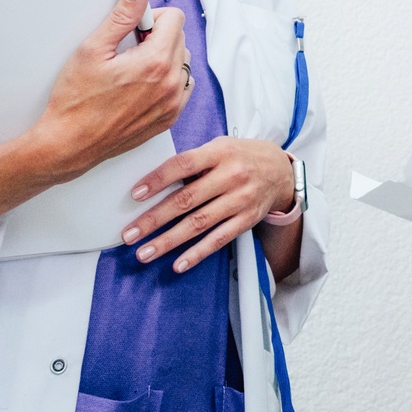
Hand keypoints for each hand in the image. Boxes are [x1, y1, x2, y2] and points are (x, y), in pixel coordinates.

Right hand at [31, 0, 189, 175]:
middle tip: (128, 48)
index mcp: (156, 62)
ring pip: (183, 62)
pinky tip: (142, 84)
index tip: (135, 27)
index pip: (175, 18)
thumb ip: (122, 16)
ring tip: (133, 67)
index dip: (152, 16)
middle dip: (157, 36)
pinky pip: (182, 87)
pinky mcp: (169, 118)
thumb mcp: (93, 49)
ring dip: (164, 57)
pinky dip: (168, 79)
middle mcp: (171, 83)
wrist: (69, 144)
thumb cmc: (76, 102)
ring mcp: (172, 103)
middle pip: (180, 38)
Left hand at [120, 136, 295, 272]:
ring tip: (145, 253)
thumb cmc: (241, 156)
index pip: (183, 165)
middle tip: (130, 234)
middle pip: (187, 200)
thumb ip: (194, 161)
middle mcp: (231, 176)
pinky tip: (178, 264)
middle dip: (154, 219)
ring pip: (199, 224)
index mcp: (220, 152)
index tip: (135, 195)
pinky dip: (197, 253)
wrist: (281, 170)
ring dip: (169, 241)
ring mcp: (240, 200)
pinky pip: (219, 240)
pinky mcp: (247, 220)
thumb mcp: (220, 146)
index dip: (158, 180)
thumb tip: (156, 183)